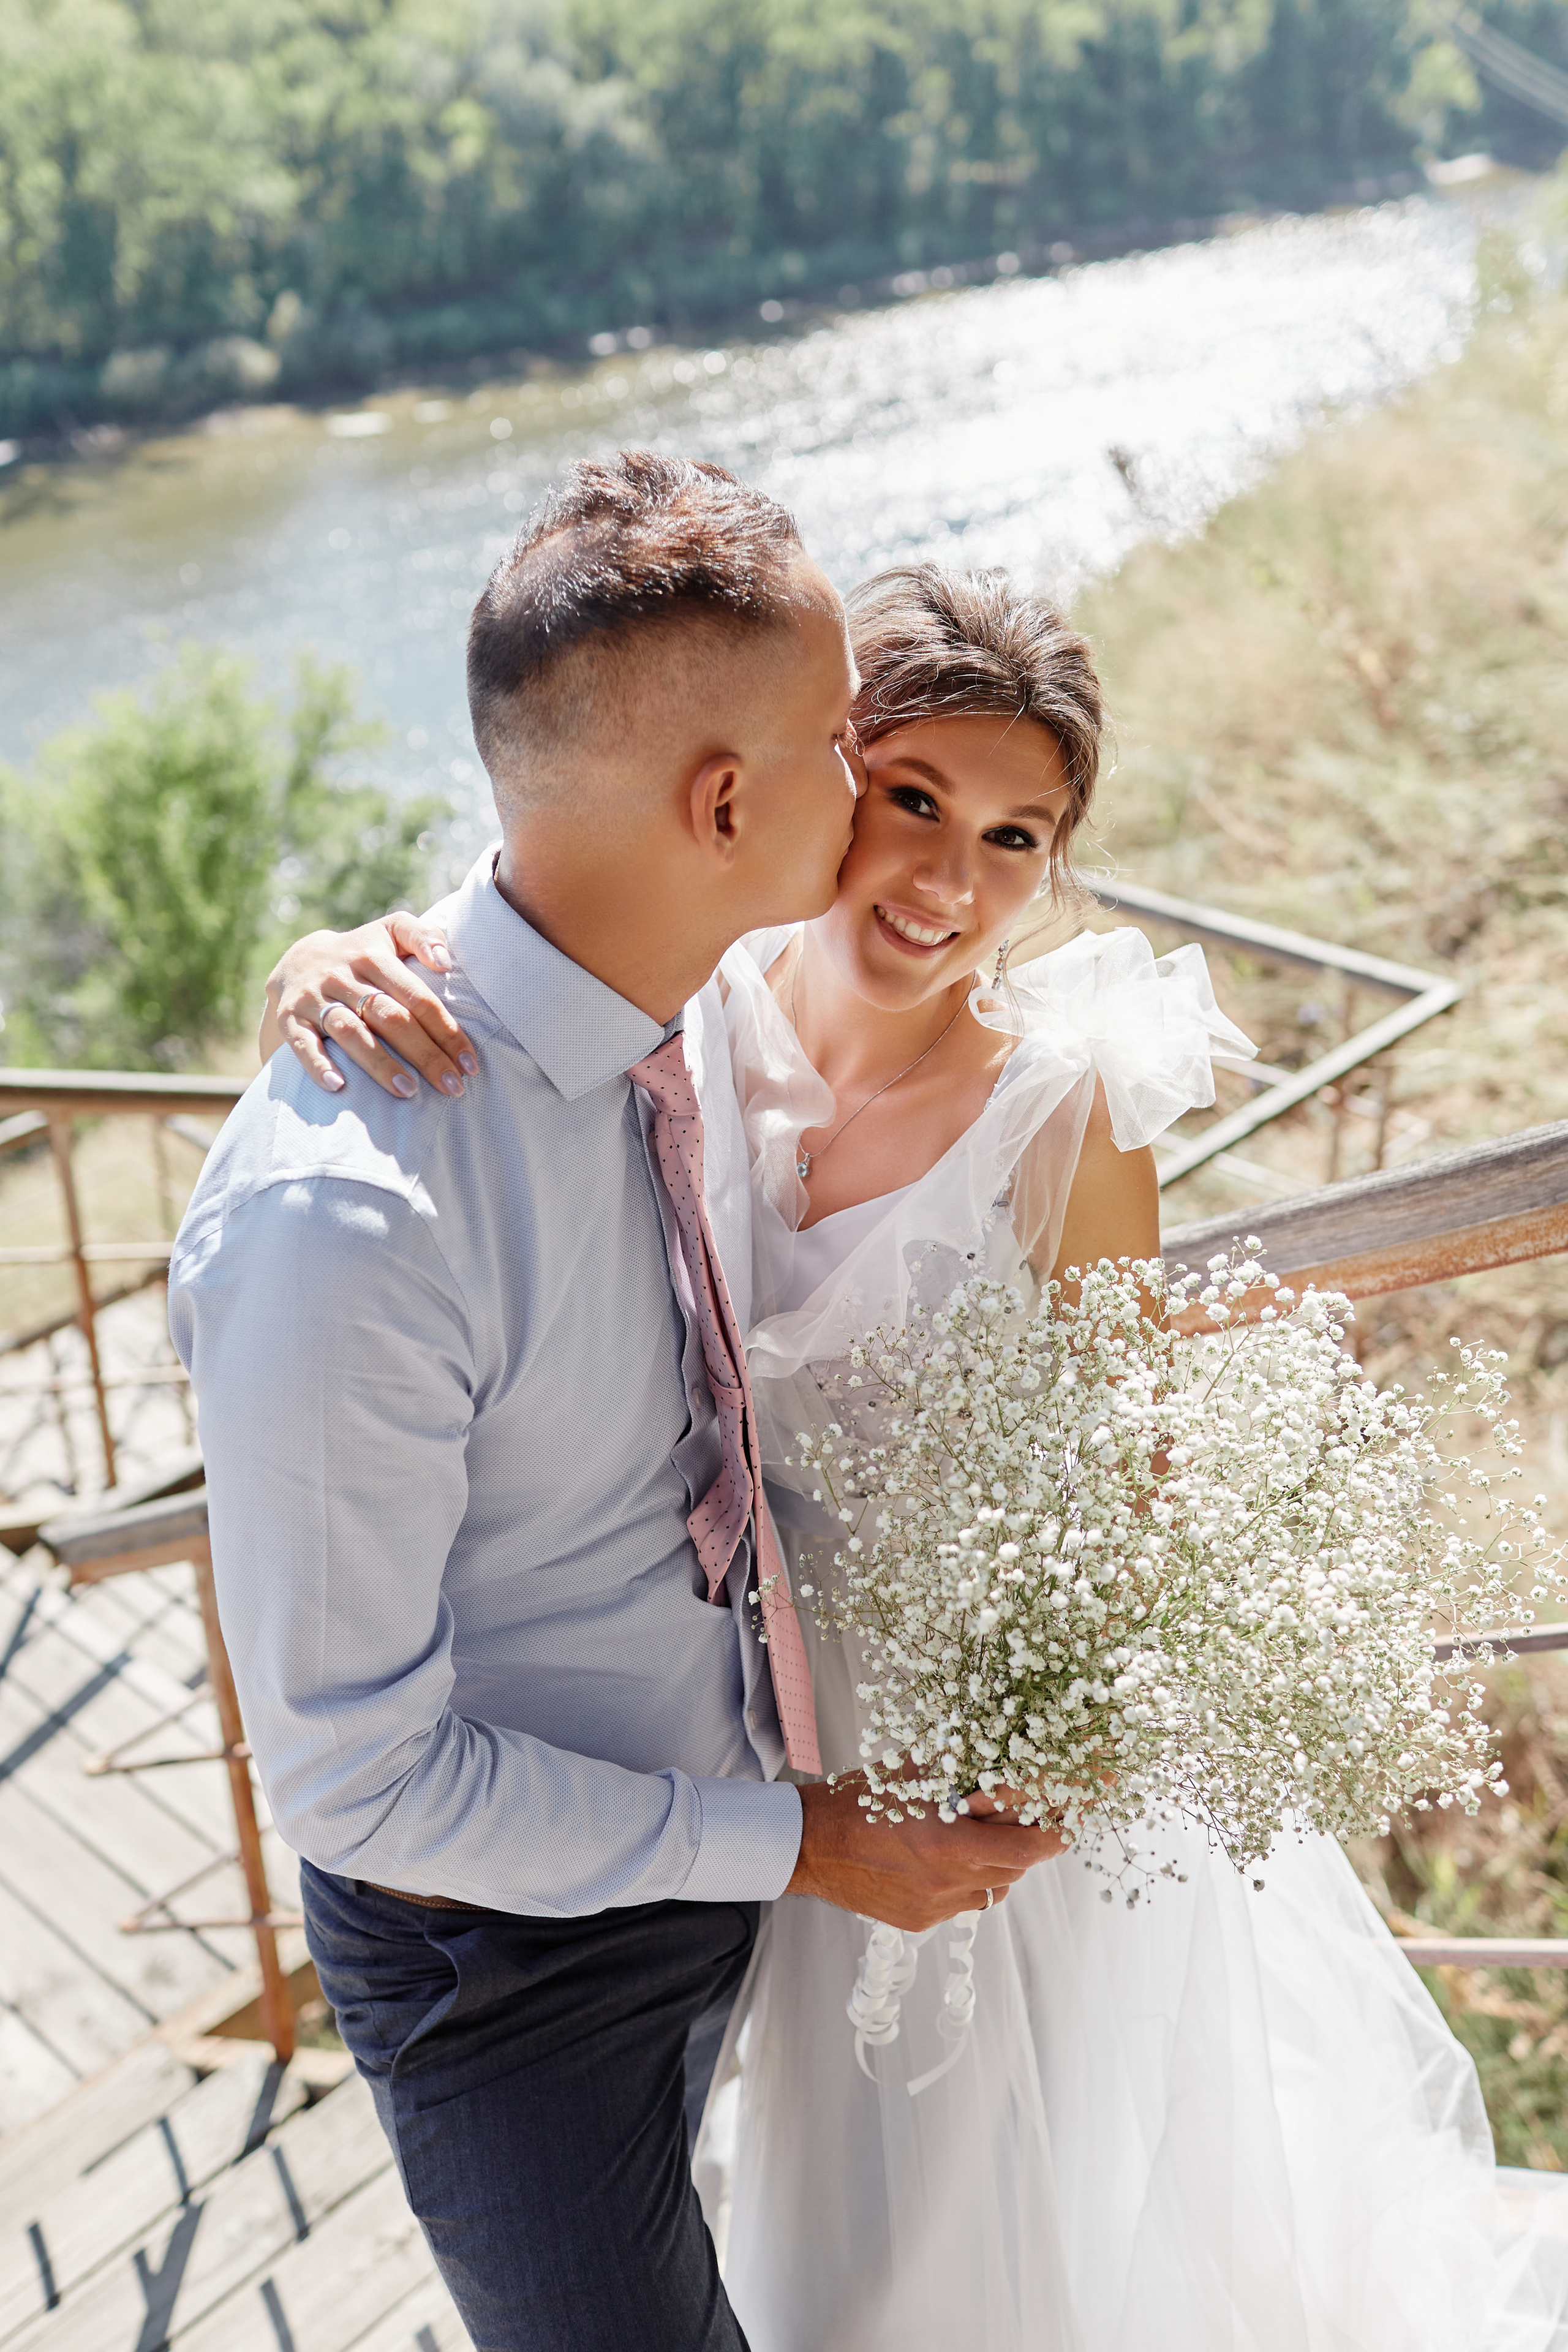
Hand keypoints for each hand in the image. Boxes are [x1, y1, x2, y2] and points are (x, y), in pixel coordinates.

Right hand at [260, 913, 478, 1098]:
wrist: (298, 960)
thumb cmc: (362, 952)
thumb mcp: (391, 931)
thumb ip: (423, 936)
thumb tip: (445, 963)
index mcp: (373, 956)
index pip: (416, 997)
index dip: (446, 1030)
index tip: (469, 1062)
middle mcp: (343, 975)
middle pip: (389, 1017)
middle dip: (424, 1054)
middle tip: (452, 1087)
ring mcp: (315, 997)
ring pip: (350, 1032)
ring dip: (380, 1064)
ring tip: (408, 1092)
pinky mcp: (291, 1017)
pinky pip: (302, 1043)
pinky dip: (318, 1064)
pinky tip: (339, 1086)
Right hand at [786, 1775, 1066, 1930]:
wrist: (808, 1844)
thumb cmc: (857, 1801)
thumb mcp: (914, 1774)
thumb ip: (961, 1775)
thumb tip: (1002, 1767)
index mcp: (950, 1844)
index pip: (1028, 1849)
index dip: (1054, 1836)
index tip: (1067, 1822)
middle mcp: (947, 1883)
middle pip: (1014, 1871)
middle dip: (1022, 1847)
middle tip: (1018, 1822)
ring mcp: (933, 1908)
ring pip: (990, 1890)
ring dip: (993, 1866)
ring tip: (970, 1839)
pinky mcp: (917, 1922)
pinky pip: (959, 1903)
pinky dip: (962, 1882)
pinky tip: (938, 1859)